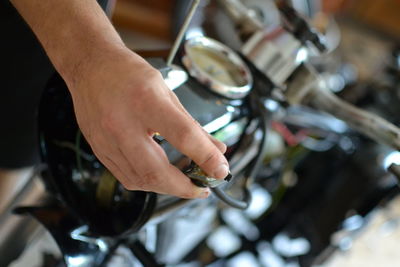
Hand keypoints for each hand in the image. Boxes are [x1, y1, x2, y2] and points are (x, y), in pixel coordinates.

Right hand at [66, 47, 228, 198]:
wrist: (90, 66)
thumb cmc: (128, 73)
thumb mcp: (167, 91)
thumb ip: (192, 124)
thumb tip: (215, 148)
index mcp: (146, 101)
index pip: (183, 136)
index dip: (206, 157)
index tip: (220, 170)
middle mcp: (123, 124)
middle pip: (157, 171)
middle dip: (184, 187)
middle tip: (201, 187)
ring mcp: (107, 140)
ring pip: (140, 180)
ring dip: (167, 188)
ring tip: (183, 182)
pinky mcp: (99, 150)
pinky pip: (126, 178)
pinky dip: (148, 183)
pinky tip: (159, 177)